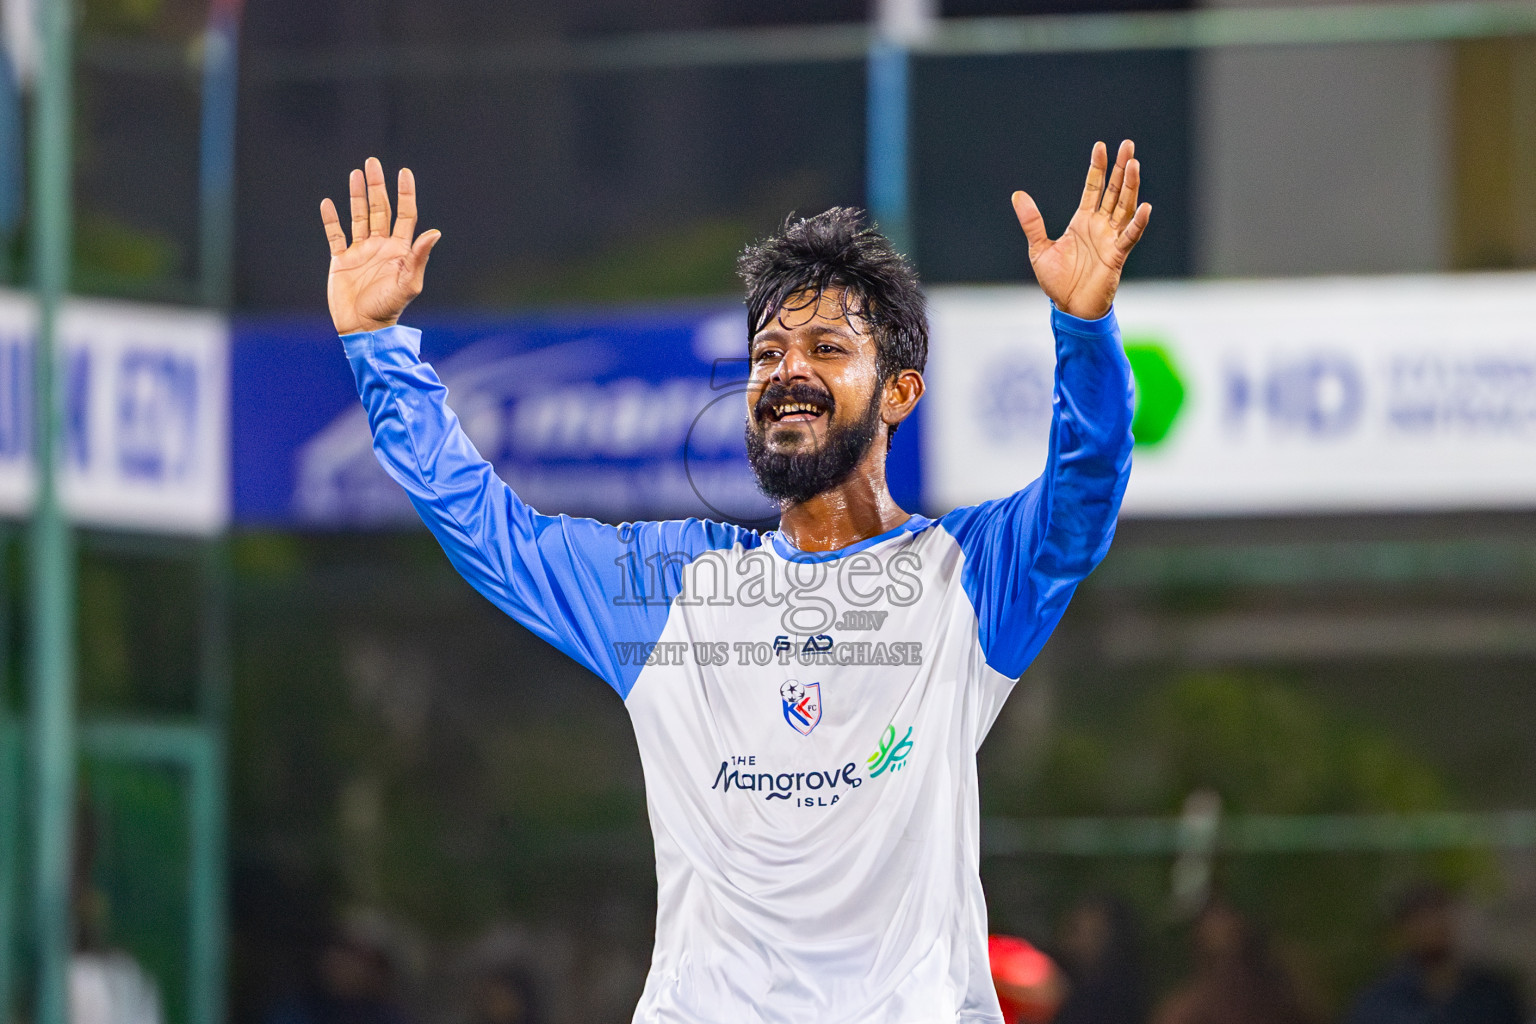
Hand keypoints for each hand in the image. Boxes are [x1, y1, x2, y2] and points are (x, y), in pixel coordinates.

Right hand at [320, 157, 441, 334]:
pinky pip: (335, 235)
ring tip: (356, 174)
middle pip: (379, 209)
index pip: (404, 215)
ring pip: (358, 217)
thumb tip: (434, 232)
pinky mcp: (341, 260)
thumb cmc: (389, 309)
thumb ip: (419, 257)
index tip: (404, 172)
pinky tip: (328, 203)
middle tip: (372, 163)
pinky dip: (331, 220)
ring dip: (357, 195)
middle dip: (377, 186)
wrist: (363, 327)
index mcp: (399, 250)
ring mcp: (360, 251)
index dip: (405, 194)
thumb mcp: (408, 283)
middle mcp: (380, 246)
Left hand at [1011, 140, 1150, 320]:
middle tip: (1128, 145)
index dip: (1097, 168)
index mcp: (1082, 221)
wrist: (1069, 308)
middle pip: (1113, 191)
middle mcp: (1100, 226)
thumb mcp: (1039, 248)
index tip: (1101, 147)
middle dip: (1120, 168)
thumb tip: (1018, 195)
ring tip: (1133, 164)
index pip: (1093, 188)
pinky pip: (1129, 236)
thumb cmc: (1057, 281)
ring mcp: (1110, 239)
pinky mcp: (1116, 256)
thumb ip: (1032, 222)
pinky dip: (1137, 223)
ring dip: (1130, 187)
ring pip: (1124, 207)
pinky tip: (1144, 207)